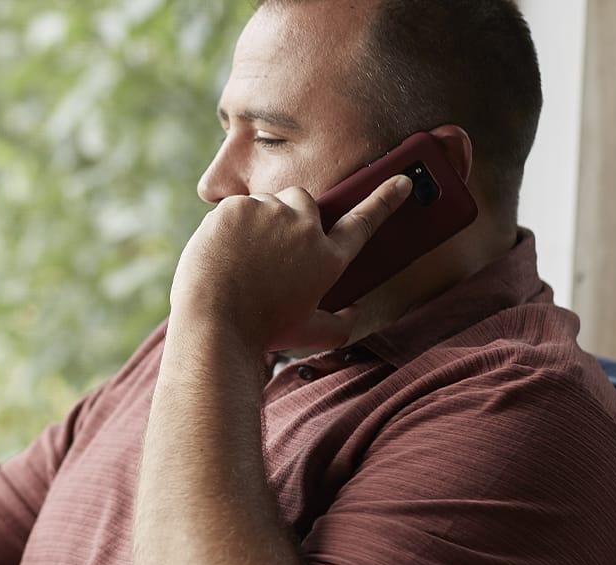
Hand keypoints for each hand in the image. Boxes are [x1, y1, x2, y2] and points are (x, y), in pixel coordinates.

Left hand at [170, 175, 410, 352]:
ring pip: (267, 202)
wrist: (212, 324)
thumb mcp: (308, 334)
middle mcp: (306, 230)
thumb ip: (341, 325)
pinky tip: (222, 252)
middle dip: (290, 216)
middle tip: (269, 249)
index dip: (384, 200)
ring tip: (241, 258)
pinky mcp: (238, 207)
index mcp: (327, 259)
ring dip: (258, 220)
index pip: (364, 222)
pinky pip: (236, 206)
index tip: (402, 180)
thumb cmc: (260, 331)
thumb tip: (357, 312)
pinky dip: (228, 224)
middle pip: (304, 203)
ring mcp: (271, 214)